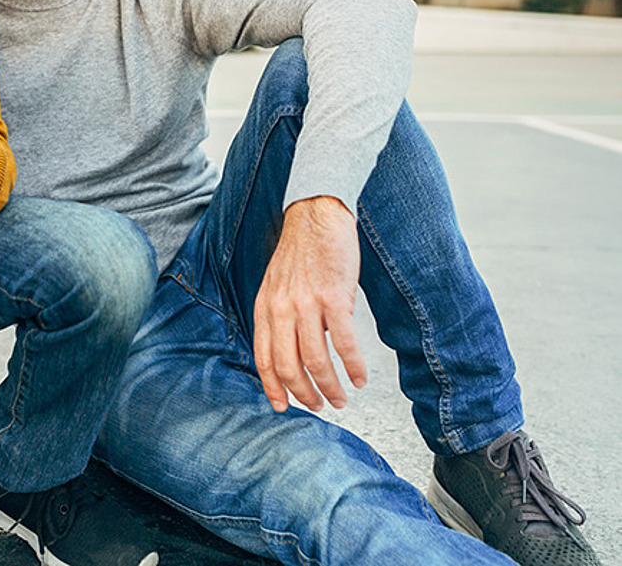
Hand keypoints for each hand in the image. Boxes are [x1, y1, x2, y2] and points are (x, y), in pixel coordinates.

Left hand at [252, 196, 366, 412]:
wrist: (316, 216)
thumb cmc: (300, 252)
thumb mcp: (276, 285)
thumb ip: (280, 317)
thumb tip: (298, 353)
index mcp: (265, 307)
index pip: (263, 357)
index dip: (272, 387)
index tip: (283, 406)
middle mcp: (281, 308)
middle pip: (288, 366)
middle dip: (304, 393)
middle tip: (320, 406)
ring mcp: (307, 303)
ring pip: (316, 360)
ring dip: (330, 386)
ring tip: (341, 398)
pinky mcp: (334, 297)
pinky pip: (344, 343)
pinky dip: (354, 366)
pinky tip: (360, 378)